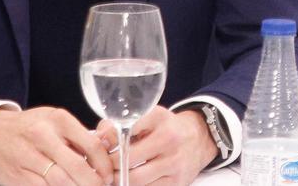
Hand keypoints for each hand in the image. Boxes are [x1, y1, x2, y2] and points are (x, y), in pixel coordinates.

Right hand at [0, 106, 115, 185]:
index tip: (108, 175)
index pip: (91, 145)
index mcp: (59, 120)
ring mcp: (28, 157)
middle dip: (93, 182)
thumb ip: (80, 135)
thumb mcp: (55, 121)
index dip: (104, 165)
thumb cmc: (29, 127)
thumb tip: (108, 147)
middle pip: (77, 167)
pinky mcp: (18, 175)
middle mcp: (43, 136)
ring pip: (60, 182)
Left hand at [98, 106, 216, 185]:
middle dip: (110, 165)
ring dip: (120, 179)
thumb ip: (121, 124)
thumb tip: (97, 138)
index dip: (108, 142)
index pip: (124, 132)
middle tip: (103, 165)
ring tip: (114, 175)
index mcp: (158, 118)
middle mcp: (169, 140)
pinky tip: (129, 180)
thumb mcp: (148, 117)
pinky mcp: (178, 182)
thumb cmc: (167, 127)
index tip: (100, 147)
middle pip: (128, 160)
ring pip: (136, 180)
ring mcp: (175, 163)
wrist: (200, 139)